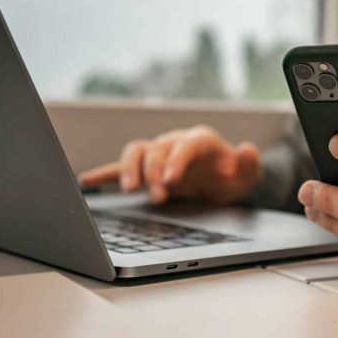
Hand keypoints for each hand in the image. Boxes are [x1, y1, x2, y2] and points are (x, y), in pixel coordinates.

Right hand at [79, 126, 261, 204]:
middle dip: (155, 172)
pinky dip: (105, 172)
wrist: (221, 180)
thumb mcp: (247, 175)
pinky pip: (122, 166)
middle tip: (159, 197)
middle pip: (157, 150)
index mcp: (200, 140)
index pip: (185, 145)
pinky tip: (88, 180)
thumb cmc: (232, 176)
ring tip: (129, 189)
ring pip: (136, 151)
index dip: (176, 160)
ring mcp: (159, 154)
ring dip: (129, 168)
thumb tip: (248, 149)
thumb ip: (249, 164)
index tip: (171, 180)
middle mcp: (175, 142)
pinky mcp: (146, 168)